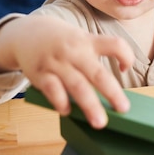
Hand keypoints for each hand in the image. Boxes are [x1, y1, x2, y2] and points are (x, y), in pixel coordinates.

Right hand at [0, 15, 133, 128]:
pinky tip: (67, 111)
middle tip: (123, 109)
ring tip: (99, 122)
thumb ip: (93, 59)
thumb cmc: (61, 42)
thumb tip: (110, 92)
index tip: (126, 68)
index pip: (115, 44)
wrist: (27, 32)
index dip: (126, 56)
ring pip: (77, 85)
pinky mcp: (40, 73)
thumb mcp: (80, 39)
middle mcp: (75, 52)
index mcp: (88, 42)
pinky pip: (52, 89)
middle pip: (98, 73)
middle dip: (112, 92)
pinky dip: (61, 101)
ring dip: (89, 105)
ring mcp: (57, 63)